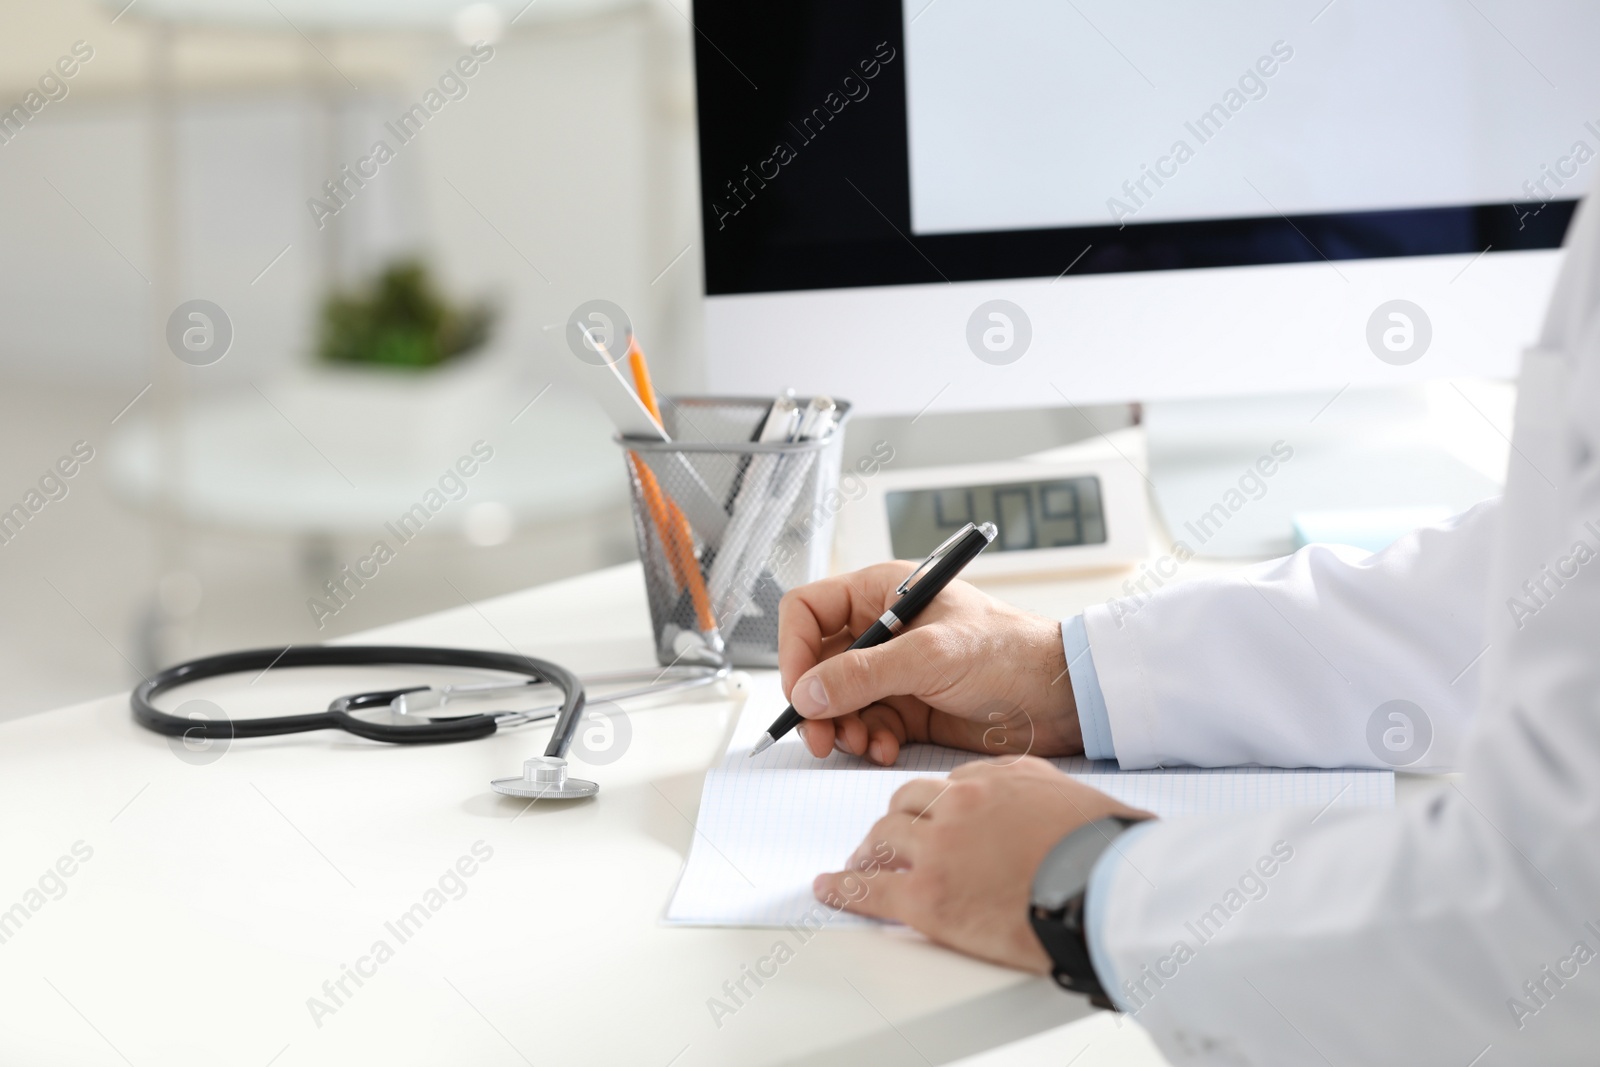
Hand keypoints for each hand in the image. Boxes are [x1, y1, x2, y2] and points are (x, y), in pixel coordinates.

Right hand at [778, 562, 1081, 764]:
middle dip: (815, 703)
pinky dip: (869, 741)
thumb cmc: (1010, 654)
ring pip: (837, 700)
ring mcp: (894, 670)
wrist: (1061, 698)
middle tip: (821, 738)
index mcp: (882, 592)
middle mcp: (881, 629)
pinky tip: (887, 749)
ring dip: (842, 727)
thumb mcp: (931, 657)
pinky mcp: (909, 707)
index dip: (793, 650)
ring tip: (863, 744)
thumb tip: (804, 693)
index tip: (800, 691)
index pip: (807, 611)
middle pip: (816, 663)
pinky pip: (866, 724)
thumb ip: (863, 675)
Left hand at [812, 757, 1150, 971]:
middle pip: (905, 805)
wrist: (1105, 890)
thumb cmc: (1100, 850)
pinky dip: (844, 887)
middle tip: (887, 840)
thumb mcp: (1066, 796)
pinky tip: (830, 887)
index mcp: (992, 780)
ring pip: (883, 838)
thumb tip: (1023, 797)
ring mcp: (938, 849)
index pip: (946, 785)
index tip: (930, 819)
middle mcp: (959, 805)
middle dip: (895, 823)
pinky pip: (870, 888)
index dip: (934, 806)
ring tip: (861, 863)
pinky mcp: (927, 896)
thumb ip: (1031, 788)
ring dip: (870, 850)